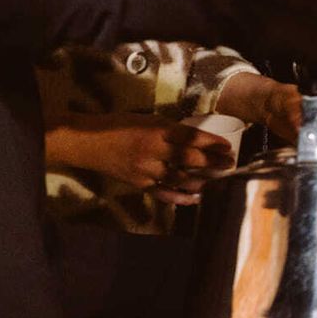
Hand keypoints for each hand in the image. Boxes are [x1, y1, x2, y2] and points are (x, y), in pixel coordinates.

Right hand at [46, 112, 234, 204]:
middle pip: (189, 159)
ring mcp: (145, 169)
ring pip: (180, 178)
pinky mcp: (138, 183)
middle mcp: (152, 150)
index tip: (228, 146)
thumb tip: (195, 138)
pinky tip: (195, 198)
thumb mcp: (146, 119)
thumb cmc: (118, 125)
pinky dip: (180, 197)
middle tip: (230, 164)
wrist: (86, 142)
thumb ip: (169, 129)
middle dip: (213, 162)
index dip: (212, 143)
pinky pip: (163, 192)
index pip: (191, 137)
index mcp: (156, 130)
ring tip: (218, 180)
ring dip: (202, 180)